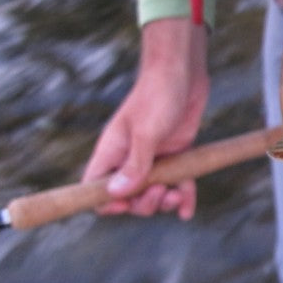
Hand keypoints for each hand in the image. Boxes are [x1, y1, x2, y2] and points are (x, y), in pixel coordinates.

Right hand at [82, 18, 209, 219]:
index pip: (95, 187)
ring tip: (178, 194)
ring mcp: (153, 157)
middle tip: (162, 191)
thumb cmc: (158, 96)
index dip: (107, 202)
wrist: (183, 72)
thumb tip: (117, 194)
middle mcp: (129, 158)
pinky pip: (177, 182)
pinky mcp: (175, 154)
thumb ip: (134, 164)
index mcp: (112, 152)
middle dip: (144, 203)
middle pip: (128, 196)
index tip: (125, 205)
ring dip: (165, 201)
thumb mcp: (146, 132)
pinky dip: (183, 196)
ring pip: (154, 192)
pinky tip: (188, 211)